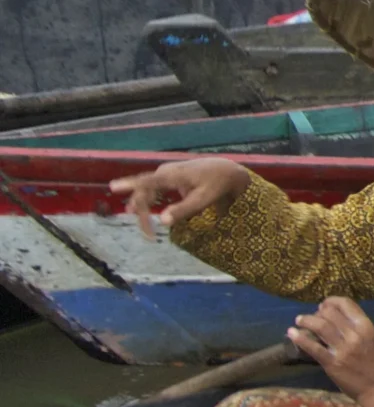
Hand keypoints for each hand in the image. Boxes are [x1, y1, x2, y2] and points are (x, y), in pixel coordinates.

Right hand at [109, 158, 251, 239]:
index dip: (129, 184)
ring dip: (143, 209)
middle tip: (149, 236)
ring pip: (146, 192)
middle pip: (143, 192)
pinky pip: (152, 190)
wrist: (226, 171)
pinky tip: (140, 212)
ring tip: (147, 231)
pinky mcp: (167, 178)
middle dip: (142, 213)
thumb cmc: (216, 184)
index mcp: (171, 175)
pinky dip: (148, 203)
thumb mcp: (203, 199)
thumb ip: (184, 210)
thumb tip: (162, 222)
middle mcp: (164, 172)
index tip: (113, 187)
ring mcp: (164, 174)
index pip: (146, 181)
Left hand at [288, 297, 373, 406]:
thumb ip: (356, 328)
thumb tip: (334, 317)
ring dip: (306, 320)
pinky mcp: (332, 363)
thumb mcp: (372, 339)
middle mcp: (354, 334)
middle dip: (317, 312)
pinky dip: (300, 338)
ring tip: (298, 321)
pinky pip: (313, 347)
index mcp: (366, 326)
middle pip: (330, 313)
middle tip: (311, 317)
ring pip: (320, 326)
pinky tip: (291, 333)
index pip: (346, 304)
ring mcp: (342, 349)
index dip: (331, 301)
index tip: (324, 305)